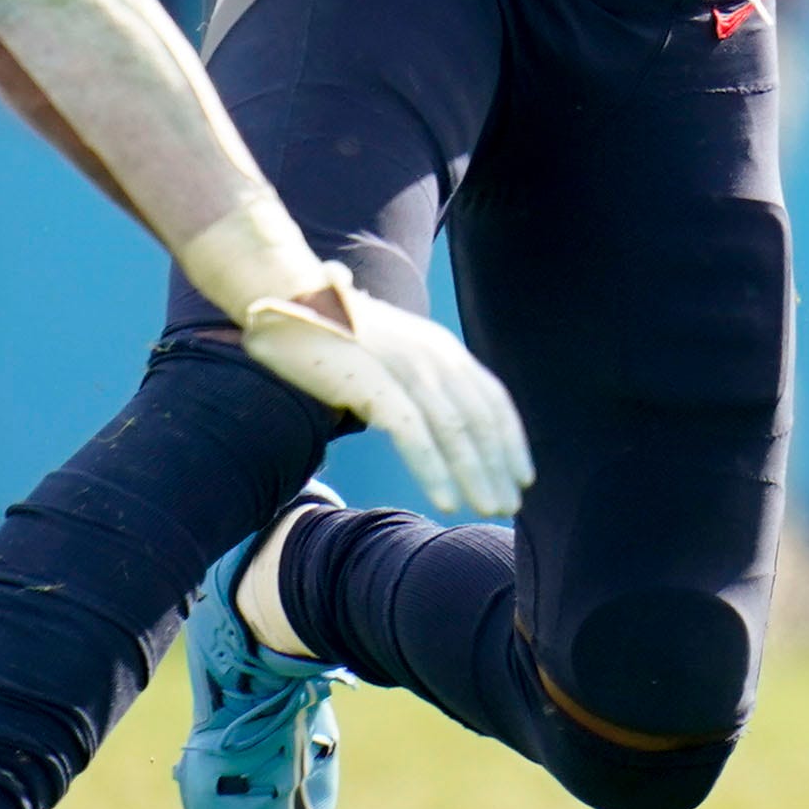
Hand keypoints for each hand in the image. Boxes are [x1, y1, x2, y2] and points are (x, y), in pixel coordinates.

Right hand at [240, 265, 531, 517]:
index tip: (523, 476)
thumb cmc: (336, 334)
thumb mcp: (394, 350)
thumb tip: (450, 424)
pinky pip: (411, 433)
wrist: (284, 300)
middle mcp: (431, 353)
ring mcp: (401, 365)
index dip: (512, 440)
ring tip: (485, 507)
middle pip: (479, 418)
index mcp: (441, 347)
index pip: (491, 398)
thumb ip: (423, 378)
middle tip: (509, 506)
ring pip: (453, 430)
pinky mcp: (369, 381)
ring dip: (475, 474)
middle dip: (499, 465)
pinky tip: (444, 499)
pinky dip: (433, 469)